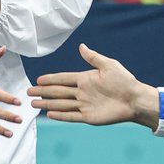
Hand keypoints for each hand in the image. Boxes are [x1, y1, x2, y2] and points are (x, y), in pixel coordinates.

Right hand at [29, 43, 159, 127]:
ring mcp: (84, 105)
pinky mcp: (89, 117)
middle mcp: (82, 92)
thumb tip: (81, 46)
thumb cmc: (125, 81)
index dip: (50, 79)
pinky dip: (60, 115)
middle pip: (58, 92)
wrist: (135, 99)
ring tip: (33, 104)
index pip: (63, 78)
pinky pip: (71, 116)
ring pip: (61, 104)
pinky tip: (49, 114)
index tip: (37, 79)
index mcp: (85, 79)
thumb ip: (93, 58)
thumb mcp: (109, 65)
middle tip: (28, 92)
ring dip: (47, 104)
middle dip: (43, 92)